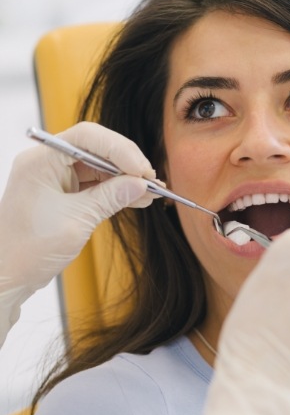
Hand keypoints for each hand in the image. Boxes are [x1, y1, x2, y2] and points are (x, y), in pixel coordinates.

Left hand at [0, 122, 155, 343]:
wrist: (8, 276)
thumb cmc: (28, 250)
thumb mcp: (76, 221)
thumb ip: (110, 198)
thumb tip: (141, 184)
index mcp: (41, 161)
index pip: (87, 138)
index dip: (119, 149)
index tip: (141, 170)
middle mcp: (48, 163)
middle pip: (97, 148)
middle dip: (126, 163)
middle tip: (150, 180)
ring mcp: (57, 177)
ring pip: (101, 166)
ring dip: (126, 178)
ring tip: (151, 192)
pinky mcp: (65, 192)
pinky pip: (97, 183)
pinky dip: (118, 190)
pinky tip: (138, 198)